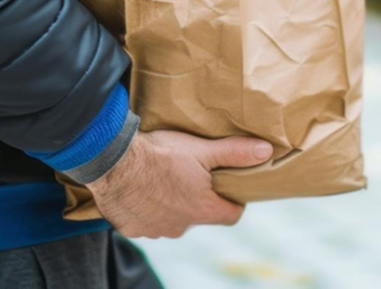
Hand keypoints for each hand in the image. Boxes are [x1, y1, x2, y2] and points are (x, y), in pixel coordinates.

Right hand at [86, 130, 272, 238]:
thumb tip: (266, 151)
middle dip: (201, 198)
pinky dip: (148, 207)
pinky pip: (147, 220)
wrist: (114, 162)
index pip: (231, 215)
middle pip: (201, 215)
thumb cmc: (162, 154)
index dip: (235, 201)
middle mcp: (180, 226)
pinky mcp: (132, 228)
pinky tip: (144, 187)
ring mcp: (155, 230)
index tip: (232, 186)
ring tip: (168, 176)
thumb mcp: (203, 150)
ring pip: (173, 219)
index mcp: (202, 209)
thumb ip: (236, 153)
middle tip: (196, 173)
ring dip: (173, 203)